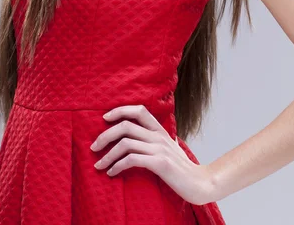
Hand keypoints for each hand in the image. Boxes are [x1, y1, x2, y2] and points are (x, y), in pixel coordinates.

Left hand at [90, 104, 213, 205]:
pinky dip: (117, 165)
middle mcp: (158, 136)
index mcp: (160, 129)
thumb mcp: (170, 147)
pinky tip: (111, 173)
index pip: (139, 110)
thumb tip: (147, 130)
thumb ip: (158, 138)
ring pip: (125, 143)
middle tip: (93, 147)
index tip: (104, 119)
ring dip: (107, 155)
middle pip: (126, 126)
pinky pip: (132, 159)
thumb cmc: (182, 166)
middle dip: (105, 135)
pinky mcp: (159, 163)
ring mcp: (159, 149)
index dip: (120, 110)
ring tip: (99, 165)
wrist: (199, 183)